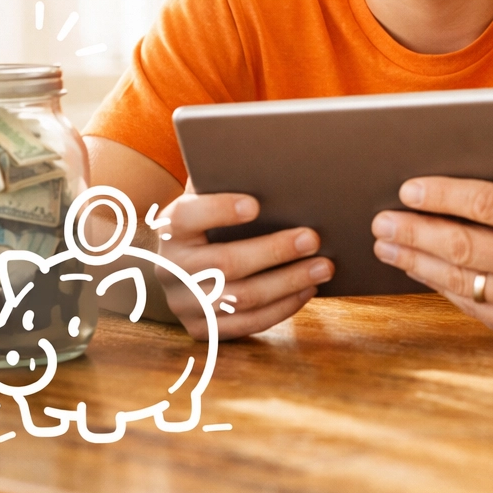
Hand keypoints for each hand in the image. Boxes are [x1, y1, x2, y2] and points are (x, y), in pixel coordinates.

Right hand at [158, 190, 333, 339]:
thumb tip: (270, 162)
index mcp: (169, 228)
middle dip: (275, 251)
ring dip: (288, 283)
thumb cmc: (209, 221)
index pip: (186, 217)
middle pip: (224, 263)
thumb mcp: (207, 197)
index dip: (219, 210)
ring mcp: (183, 303)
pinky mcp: (201, 329)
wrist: (180, 265)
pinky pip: (246, 324)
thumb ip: (226, 180)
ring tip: (324, 267)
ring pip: (240, 299)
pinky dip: (281, 308)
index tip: (256, 204)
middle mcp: (170, 268)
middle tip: (314, 239)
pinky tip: (307, 290)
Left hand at [370, 142, 492, 340]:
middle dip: (414, 232)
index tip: (407, 188)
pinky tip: (420, 271)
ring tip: (387, 246)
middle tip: (380, 220)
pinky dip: (442, 288)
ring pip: (461, 281)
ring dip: (416, 263)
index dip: (442, 195)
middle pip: (463, 246)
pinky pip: (474, 307)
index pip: (486, 203)